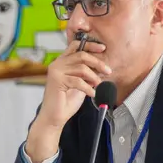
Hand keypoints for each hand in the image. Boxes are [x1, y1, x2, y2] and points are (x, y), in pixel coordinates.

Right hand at [25, 40, 110, 162]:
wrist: (54, 117)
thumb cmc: (66, 102)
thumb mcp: (80, 83)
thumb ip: (86, 73)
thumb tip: (101, 66)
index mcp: (61, 62)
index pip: (75, 45)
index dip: (90, 45)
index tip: (103, 48)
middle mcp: (57, 64)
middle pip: (81, 55)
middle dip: (97, 63)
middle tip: (108, 71)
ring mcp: (55, 71)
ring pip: (81, 68)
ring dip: (94, 77)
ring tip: (98, 85)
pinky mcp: (57, 81)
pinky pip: (78, 81)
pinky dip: (88, 88)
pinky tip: (92, 94)